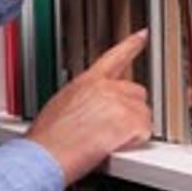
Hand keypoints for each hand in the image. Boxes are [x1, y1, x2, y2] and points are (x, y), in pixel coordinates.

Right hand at [25, 29, 151, 184]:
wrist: (46, 155)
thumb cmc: (48, 138)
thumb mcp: (61, 106)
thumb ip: (84, 100)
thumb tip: (91, 109)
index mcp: (87, 81)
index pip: (114, 57)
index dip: (131, 45)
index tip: (143, 35)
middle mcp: (106, 87)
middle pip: (137, 92)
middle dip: (131, 110)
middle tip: (113, 129)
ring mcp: (120, 103)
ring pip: (144, 114)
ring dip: (132, 128)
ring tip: (108, 141)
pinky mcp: (130, 121)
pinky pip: (145, 132)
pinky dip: (134, 142)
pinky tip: (114, 146)